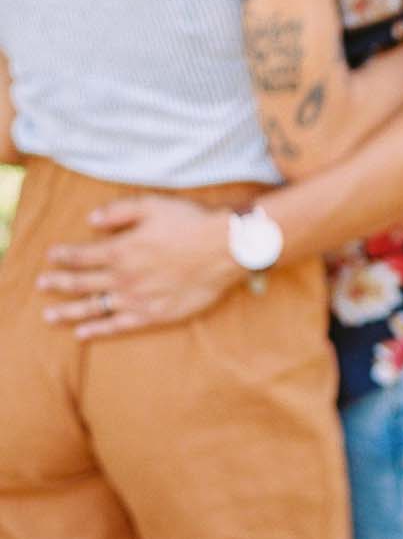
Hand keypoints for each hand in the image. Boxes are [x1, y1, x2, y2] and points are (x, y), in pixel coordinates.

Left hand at [37, 196, 241, 339]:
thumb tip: (91, 220)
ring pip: (93, 307)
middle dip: (58, 283)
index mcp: (121, 249)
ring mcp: (137, 299)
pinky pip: (117, 325)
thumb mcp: (152, 205)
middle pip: (81, 283)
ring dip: (68, 311)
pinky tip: (81, 333)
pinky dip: (96, 330)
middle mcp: (124, 277)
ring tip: (49, 315)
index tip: (50, 256)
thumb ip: (118, 211)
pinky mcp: (154, 315)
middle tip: (41, 284)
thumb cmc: (191, 223)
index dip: (63, 256)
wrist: (226, 249)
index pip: (81, 255)